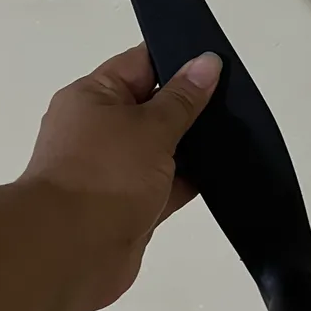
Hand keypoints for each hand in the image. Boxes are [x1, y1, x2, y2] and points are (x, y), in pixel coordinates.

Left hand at [21, 45, 221, 310]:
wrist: (69, 252)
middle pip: (152, 107)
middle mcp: (99, 130)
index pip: (140, 63)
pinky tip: (226, 174)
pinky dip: (189, 181)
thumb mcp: (150, 127)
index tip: (220, 60)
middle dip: (191, 105)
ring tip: (241, 133)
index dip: (179, 59)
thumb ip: (183, 99)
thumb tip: (207, 62)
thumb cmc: (104, 175)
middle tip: (240, 98)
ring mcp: (113, 171)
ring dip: (192, 146)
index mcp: (93, 97)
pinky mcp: (128, 207)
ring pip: (160, 149)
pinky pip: (164, 185)